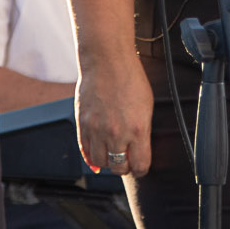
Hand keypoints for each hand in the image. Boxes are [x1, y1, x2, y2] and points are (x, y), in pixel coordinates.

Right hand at [76, 49, 152, 177]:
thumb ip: (142, 132)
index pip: (140, 166)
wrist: (107, 60)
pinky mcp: (83, 124)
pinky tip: (97, 155)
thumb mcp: (146, 107)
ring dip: (108, 162)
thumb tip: (137, 152)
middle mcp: (116, 133)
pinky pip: (85, 151)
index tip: (141, 164)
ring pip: (101, 163)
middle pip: (119, 168)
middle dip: (125, 166)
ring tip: (112, 153)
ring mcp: (97, 130)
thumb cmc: (130, 79)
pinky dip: (91, 157)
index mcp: (138, 129)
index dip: (141, 168)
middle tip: (127, 159)